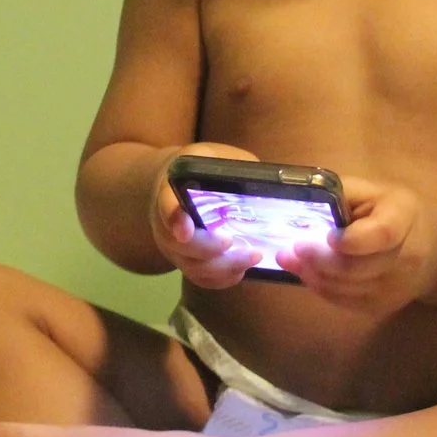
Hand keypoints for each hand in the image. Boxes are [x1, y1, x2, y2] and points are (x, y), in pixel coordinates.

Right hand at [148, 143, 263, 288]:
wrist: (180, 184)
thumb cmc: (206, 167)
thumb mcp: (220, 157)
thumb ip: (235, 169)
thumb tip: (271, 186)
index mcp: (172, 187)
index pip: (166, 204)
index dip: (174, 219)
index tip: (185, 231)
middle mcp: (166, 221)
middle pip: (179, 244)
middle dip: (208, 248)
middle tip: (237, 244)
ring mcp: (174, 246)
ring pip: (191, 266)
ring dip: (223, 267)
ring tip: (253, 257)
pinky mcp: (186, 262)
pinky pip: (200, 279)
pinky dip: (222, 279)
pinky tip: (243, 270)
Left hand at [284, 175, 436, 312]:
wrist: (433, 250)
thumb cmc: (394, 212)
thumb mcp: (374, 190)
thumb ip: (341, 193)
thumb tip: (301, 201)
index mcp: (405, 217)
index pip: (382, 234)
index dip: (352, 239)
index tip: (326, 236)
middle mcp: (406, 258)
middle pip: (356, 268)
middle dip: (317, 260)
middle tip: (287, 250)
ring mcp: (395, 288)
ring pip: (345, 288)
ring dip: (311, 275)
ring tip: (288, 260)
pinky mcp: (383, 307)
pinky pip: (344, 301)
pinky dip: (321, 287)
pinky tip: (307, 273)